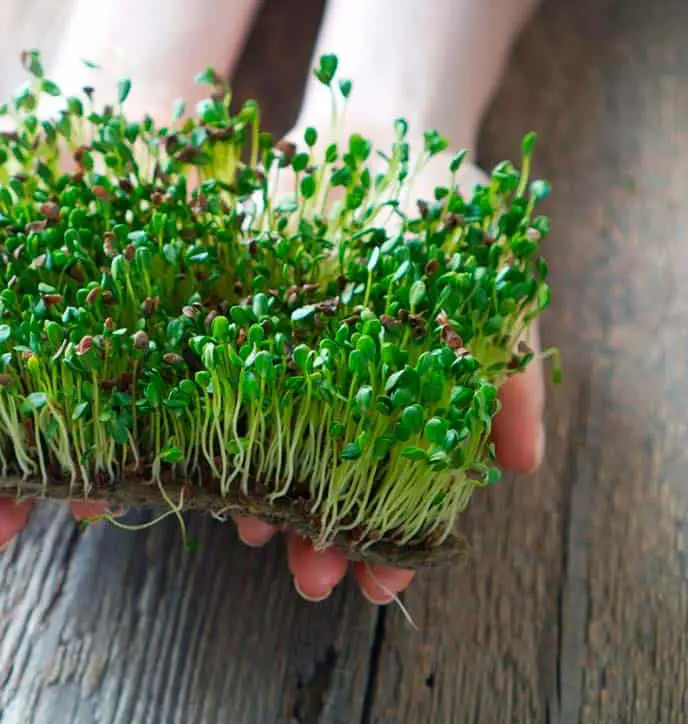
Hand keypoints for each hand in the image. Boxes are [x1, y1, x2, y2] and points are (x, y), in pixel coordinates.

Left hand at [232, 122, 546, 603]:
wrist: (376, 136)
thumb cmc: (446, 218)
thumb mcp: (491, 291)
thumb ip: (508, 373)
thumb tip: (523, 464)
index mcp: (402, 405)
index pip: (402, 497)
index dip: (395, 547)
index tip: (379, 587)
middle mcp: (339, 399)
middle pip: (328, 488)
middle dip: (319, 538)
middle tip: (309, 579)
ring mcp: (282, 367)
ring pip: (266, 451)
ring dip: (257, 496)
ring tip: (252, 533)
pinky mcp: (231, 327)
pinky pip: (211, 389)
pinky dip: (204, 425)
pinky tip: (199, 459)